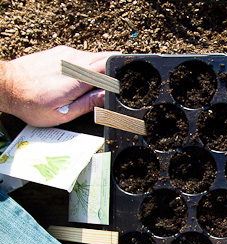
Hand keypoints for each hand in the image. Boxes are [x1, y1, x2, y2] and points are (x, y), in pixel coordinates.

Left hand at [0, 46, 118, 126]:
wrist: (5, 86)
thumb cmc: (29, 102)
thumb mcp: (63, 114)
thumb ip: (89, 105)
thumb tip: (108, 98)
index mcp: (78, 77)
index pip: (111, 66)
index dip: (120, 76)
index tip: (120, 88)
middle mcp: (74, 61)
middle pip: (107, 58)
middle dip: (112, 73)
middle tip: (106, 90)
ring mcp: (67, 53)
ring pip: (95, 56)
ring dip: (99, 70)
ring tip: (87, 87)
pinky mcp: (60, 52)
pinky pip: (82, 56)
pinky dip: (87, 66)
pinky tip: (77, 80)